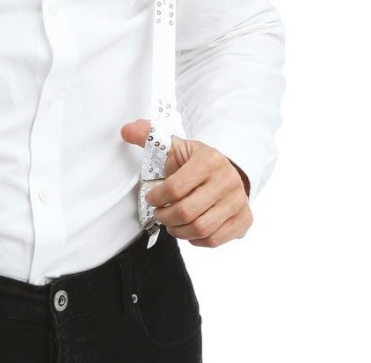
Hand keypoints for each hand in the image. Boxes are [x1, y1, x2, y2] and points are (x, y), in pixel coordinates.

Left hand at [120, 119, 251, 247]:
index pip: (176, 187)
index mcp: (210, 160)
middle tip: (159, 215)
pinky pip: (215, 240)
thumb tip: (125, 130)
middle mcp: (228, 180)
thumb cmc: (195, 161)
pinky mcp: (244, 220)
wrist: (227, 169)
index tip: (150, 198)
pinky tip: (188, 230)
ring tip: (171, 224)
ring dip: (179, 231)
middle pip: (188, 211)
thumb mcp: (174, 145)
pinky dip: (196, 240)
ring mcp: (239, 201)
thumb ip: (149, 135)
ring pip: (201, 229)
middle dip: (166, 217)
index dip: (157, 197)